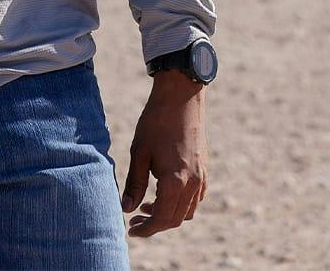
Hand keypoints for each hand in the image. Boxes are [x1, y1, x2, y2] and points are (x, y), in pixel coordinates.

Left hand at [122, 72, 207, 236]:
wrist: (180, 99)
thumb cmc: (155, 123)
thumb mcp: (139, 152)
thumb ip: (135, 183)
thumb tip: (126, 208)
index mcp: (176, 183)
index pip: (162, 219)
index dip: (146, 229)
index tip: (131, 230)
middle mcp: (193, 185)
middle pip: (175, 219)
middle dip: (154, 224)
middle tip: (134, 220)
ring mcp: (202, 179)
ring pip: (187, 211)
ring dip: (167, 215)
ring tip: (145, 207)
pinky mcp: (204, 171)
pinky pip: (194, 199)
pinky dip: (179, 204)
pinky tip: (162, 194)